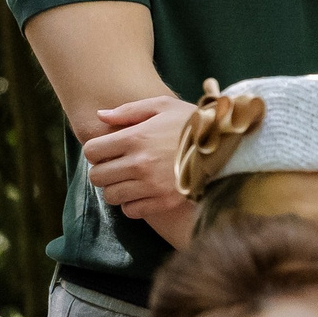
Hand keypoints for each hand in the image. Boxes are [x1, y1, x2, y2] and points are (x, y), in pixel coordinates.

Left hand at [84, 95, 197, 222]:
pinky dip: (132, 204)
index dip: (96, 151)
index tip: (108, 150)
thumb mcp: (162, 106)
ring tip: (130, 180)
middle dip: (103, 171)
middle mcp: (138, 164)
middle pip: (96, 177)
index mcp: (134, 138)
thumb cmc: (193, 123)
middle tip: (117, 166)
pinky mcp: (162, 202)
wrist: (225, 147)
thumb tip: (100, 116)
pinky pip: (130, 211)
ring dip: (116, 188)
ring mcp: (150, 186)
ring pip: (111, 196)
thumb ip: (128, 111)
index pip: (92, 151)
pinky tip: (142, 192)